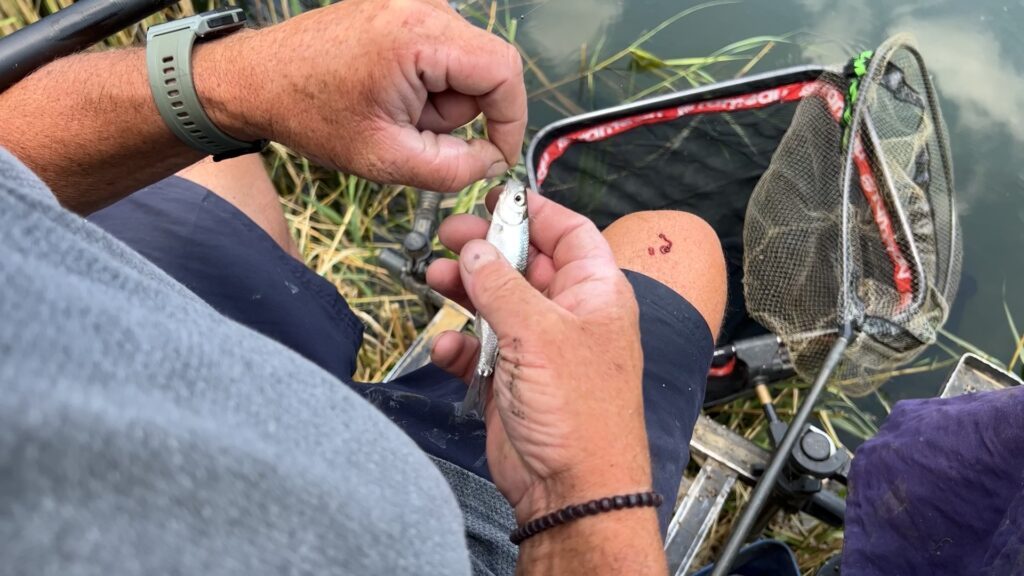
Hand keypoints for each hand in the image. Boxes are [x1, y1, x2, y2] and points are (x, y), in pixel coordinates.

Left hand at [201, 0, 525, 191]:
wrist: (258, 81)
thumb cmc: (310, 114)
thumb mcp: (386, 159)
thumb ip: (452, 169)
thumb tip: (491, 162)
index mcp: (420, 36)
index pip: (503, 72)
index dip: (510, 121)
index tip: (495, 155)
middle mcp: (422, 6)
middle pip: (485, 68)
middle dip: (459, 112)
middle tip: (412, 131)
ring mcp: (411, 2)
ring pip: (464, 64)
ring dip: (439, 100)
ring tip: (391, 111)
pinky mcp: (401, 9)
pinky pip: (441, 53)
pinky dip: (426, 83)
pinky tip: (388, 94)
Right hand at [426, 189, 654, 523]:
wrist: (571, 487)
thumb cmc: (579, 411)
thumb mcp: (538, 333)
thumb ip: (500, 285)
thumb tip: (475, 249)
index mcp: (595, 293)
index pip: (569, 233)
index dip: (534, 210)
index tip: (494, 197)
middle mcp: (569, 315)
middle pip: (524, 263)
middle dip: (486, 248)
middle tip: (450, 237)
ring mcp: (538, 348)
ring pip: (496, 303)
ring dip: (465, 290)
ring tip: (435, 278)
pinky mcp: (510, 380)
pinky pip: (479, 348)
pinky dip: (460, 345)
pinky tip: (450, 348)